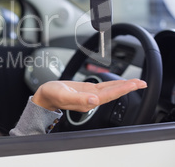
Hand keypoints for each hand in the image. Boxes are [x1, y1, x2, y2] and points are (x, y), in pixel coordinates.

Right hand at [32, 79, 146, 111]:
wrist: (44, 96)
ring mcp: (89, 95)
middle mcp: (91, 100)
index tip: (134, 85)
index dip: (122, 90)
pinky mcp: (87, 91)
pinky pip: (103, 88)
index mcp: (87, 102)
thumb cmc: (51, 95)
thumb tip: (95, 101)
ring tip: (135, 83)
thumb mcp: (63, 94)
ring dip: (123, 86)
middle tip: (141, 83)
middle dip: (128, 88)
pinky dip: (112, 84)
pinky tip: (118, 83)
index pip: (109, 95)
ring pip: (110, 90)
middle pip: (113, 93)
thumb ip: (78, 99)